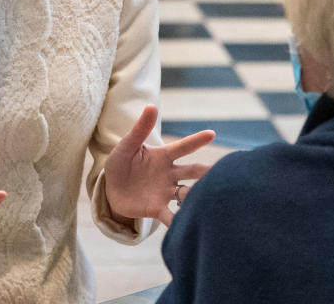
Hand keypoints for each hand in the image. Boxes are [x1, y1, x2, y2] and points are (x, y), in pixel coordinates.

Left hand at [104, 105, 214, 225]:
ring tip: (209, 200)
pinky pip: (171, 216)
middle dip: (206, 172)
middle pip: (192, 172)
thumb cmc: (120, 163)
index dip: (196, 140)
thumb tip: (151, 106)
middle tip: (221, 172)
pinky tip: (188, 227)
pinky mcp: (157, 208)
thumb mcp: (127, 145)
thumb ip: (140, 129)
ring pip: (187, 194)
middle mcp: (169, 174)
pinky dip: (179, 222)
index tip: (211, 133)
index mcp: (163, 156)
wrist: (111, 190)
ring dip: (197, 196)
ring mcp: (165, 192)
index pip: (183, 147)